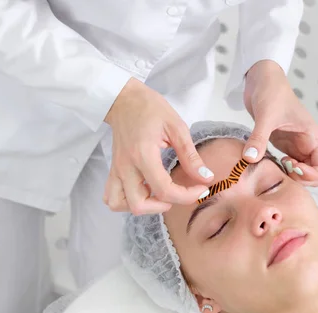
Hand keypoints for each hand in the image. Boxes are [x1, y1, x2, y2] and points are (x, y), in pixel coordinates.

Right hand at [103, 78, 213, 214]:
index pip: (163, 189)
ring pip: (120, 205)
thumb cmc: (150, 109)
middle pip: (139, 205)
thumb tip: (206, 177)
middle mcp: (126, 166)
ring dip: (142, 207)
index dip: (186, 196)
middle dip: (163, 205)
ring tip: (159, 195)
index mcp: (143, 154)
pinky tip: (143, 193)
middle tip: (179, 193)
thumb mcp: (176, 127)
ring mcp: (116, 170)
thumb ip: (190, 156)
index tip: (201, 188)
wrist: (124, 100)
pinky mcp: (113, 171)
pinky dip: (126, 203)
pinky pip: (111, 197)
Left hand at [242, 61, 317, 186]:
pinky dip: (278, 170)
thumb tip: (250, 158)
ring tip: (272, 167)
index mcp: (312, 137)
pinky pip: (285, 165)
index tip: (291, 165)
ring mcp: (294, 145)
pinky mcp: (282, 144)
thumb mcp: (265, 115)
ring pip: (300, 173)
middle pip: (314, 175)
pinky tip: (264, 163)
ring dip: (289, 177)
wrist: (260, 79)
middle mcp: (306, 144)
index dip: (311, 175)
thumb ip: (259, 138)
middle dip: (300, 179)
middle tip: (281, 169)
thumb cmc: (271, 90)